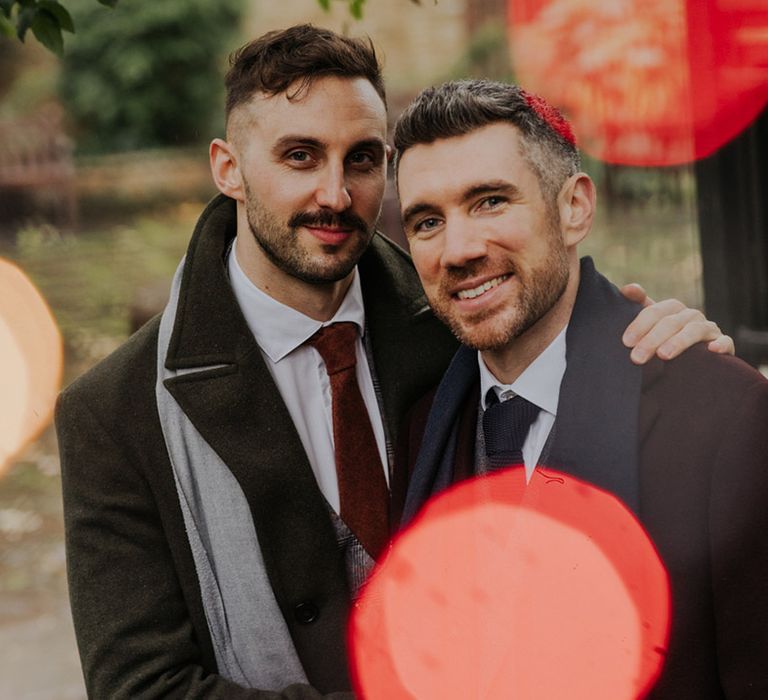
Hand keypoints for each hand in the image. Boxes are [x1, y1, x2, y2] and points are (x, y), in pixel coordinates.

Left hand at [619, 283, 734, 364]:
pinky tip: (712, 350)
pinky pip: (725, 341)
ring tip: (663, 355)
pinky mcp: (723, 343)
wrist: (692, 363)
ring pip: (694, 330)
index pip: (654, 311)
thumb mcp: (649, 326)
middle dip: (652, 340)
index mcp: (671, 309)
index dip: (639, 325)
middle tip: (636, 358)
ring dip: (679, 342)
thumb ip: (638, 306)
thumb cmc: (663, 341)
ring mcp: (708, 329)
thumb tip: (627, 289)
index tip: (626, 342)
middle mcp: (690, 315)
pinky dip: (720, 344)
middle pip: (670, 322)